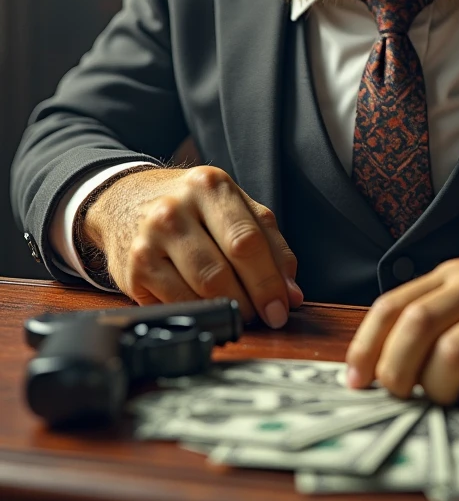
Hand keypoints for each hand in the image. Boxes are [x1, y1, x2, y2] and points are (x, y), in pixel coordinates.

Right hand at [81, 166, 302, 326]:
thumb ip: (270, 243)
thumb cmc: (191, 205)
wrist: (125, 199)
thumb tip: (291, 293)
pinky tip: (208, 307)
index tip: (282, 306)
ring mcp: (150, 239)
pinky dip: (200, 312)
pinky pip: (176, 303)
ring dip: (228, 309)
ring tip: (240, 310)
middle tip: (264, 315)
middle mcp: (176, 208)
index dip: (269, 280)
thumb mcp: (234, 206)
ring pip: (201, 290)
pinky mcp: (133, 268)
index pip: (247, 240)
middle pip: (223, 268)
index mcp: (210, 186)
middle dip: (251, 300)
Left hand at [345, 259, 458, 412]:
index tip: (356, 381)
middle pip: (417, 326)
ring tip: (448, 397)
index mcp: (456, 275)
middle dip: (396, 370)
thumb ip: (427, 321)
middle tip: (397, 396)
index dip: (366, 346)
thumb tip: (371, 370)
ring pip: (451, 358)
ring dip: (438, 391)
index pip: (394, 305)